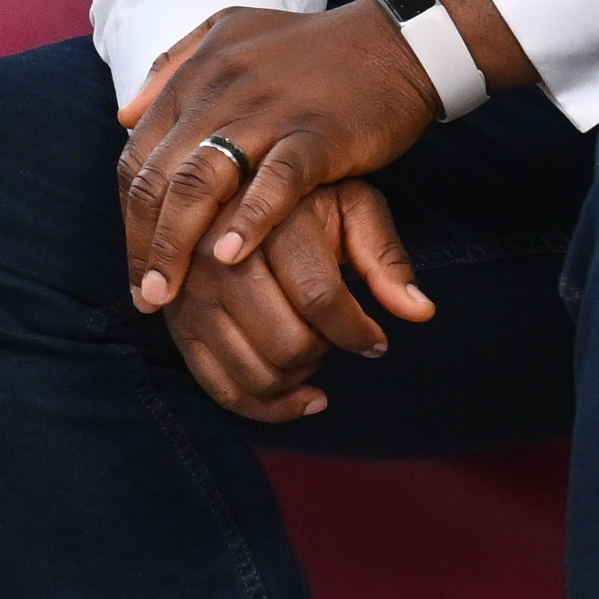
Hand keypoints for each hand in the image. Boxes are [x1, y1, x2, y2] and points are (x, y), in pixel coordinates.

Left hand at [121, 0, 519, 316]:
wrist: (394, 39)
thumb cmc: (312, 46)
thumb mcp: (229, 34)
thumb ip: (173, 66)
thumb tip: (125, 113)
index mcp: (196, 78)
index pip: (138, 156)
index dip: (130, 216)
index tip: (137, 261)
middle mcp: (219, 94)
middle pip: (159, 178)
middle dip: (144, 244)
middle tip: (144, 296)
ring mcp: (267, 114)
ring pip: (201, 184)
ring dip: (177, 245)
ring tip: (169, 294)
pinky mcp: (316, 134)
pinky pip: (274, 182)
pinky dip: (248, 221)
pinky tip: (230, 258)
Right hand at [157, 183, 435, 422]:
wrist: (226, 190)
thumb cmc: (303, 201)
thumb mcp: (351, 205)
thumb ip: (385, 255)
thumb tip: (420, 311)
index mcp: (267, 220)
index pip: (318, 296)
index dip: (356, 331)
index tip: (377, 340)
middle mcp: (218, 257)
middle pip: (286, 342)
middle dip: (325, 352)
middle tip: (338, 339)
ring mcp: (191, 295)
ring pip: (256, 372)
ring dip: (298, 379)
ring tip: (316, 353)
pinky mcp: (177, 326)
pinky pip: (221, 388)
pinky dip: (266, 407)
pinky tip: (300, 398)